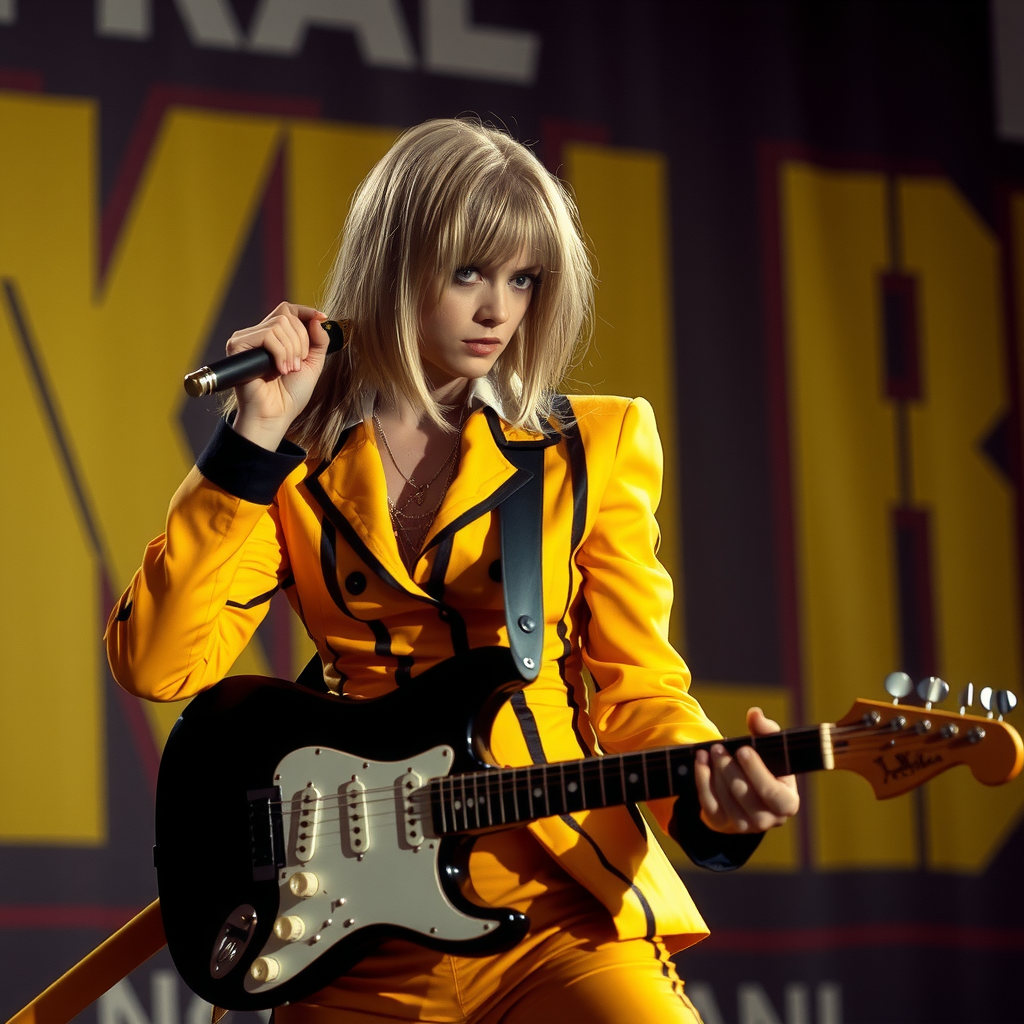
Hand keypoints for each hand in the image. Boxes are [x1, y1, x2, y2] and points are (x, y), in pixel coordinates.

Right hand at [230, 303, 329, 449]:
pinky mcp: (237, 346)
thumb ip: (318, 340)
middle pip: (287, 316)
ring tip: (288, 370)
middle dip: (301, 341)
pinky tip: (279, 370)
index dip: (306, 311)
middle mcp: (258, 334)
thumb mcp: (312, 364)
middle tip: (297, 365)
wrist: (275, 415)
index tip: (322, 317)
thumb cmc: (290, 394)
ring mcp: (246, 339)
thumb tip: (318, 318)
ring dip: (292, 350)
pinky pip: (267, 335)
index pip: (288, 310)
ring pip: (279, 325)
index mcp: (274, 337)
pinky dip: (280, 353)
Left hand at [694, 707, 799, 833]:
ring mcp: (744, 825)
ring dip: (716, 773)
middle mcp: (768, 819)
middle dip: (730, 770)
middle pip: (747, 797)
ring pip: (727, 802)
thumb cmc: (763, 766)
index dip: (757, 773)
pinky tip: (700, 761)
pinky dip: (702, 780)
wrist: (744, 789)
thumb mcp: (769, 748)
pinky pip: (709, 805)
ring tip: (711, 751)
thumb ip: (766, 730)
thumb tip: (755, 713)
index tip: (742, 750)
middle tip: (719, 748)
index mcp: (787, 802)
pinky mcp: (722, 823)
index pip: (775, 795)